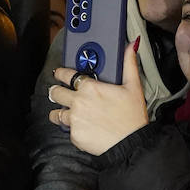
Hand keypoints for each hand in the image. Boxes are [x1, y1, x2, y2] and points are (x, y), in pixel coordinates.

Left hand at [48, 42, 148, 156]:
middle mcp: (78, 102)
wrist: (130, 143)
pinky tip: (81, 128)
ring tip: (65, 113)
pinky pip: (67, 130)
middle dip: (56, 92)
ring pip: (55, 114)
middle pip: (55, 92)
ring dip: (59, 112)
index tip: (59, 73)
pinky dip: (72, 129)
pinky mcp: (74, 135)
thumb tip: (131, 46)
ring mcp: (74, 119)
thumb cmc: (132, 117)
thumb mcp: (133, 86)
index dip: (61, 73)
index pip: (66, 74)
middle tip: (59, 93)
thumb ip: (129, 64)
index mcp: (90, 87)